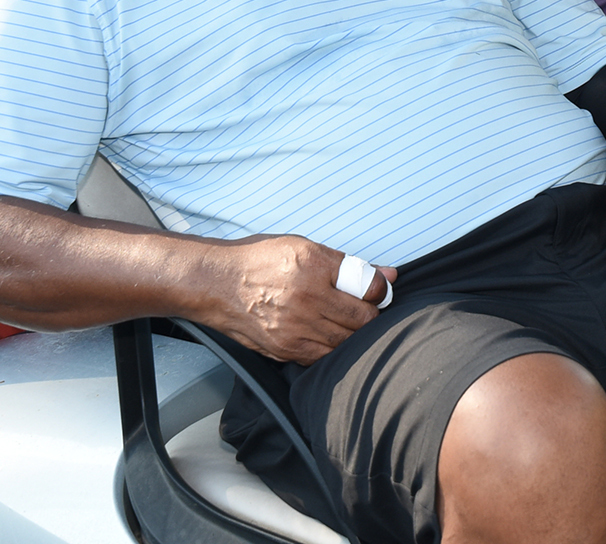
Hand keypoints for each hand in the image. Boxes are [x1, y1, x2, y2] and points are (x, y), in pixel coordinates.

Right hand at [203, 234, 398, 364]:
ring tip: (347, 322)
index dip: (381, 291)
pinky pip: (323, 357)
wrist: (216, 284)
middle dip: (371, 315)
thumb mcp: (305, 248)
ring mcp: (295, 330)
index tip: (380, 291)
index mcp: (314, 267)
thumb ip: (348, 265)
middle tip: (367, 309)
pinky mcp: (285, 351)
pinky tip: (328, 335)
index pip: (368, 288)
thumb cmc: (261, 261)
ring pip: (346, 342)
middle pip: (362, 320)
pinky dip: (332, 348)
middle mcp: (306, 299)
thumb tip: (388, 275)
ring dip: (354, 335)